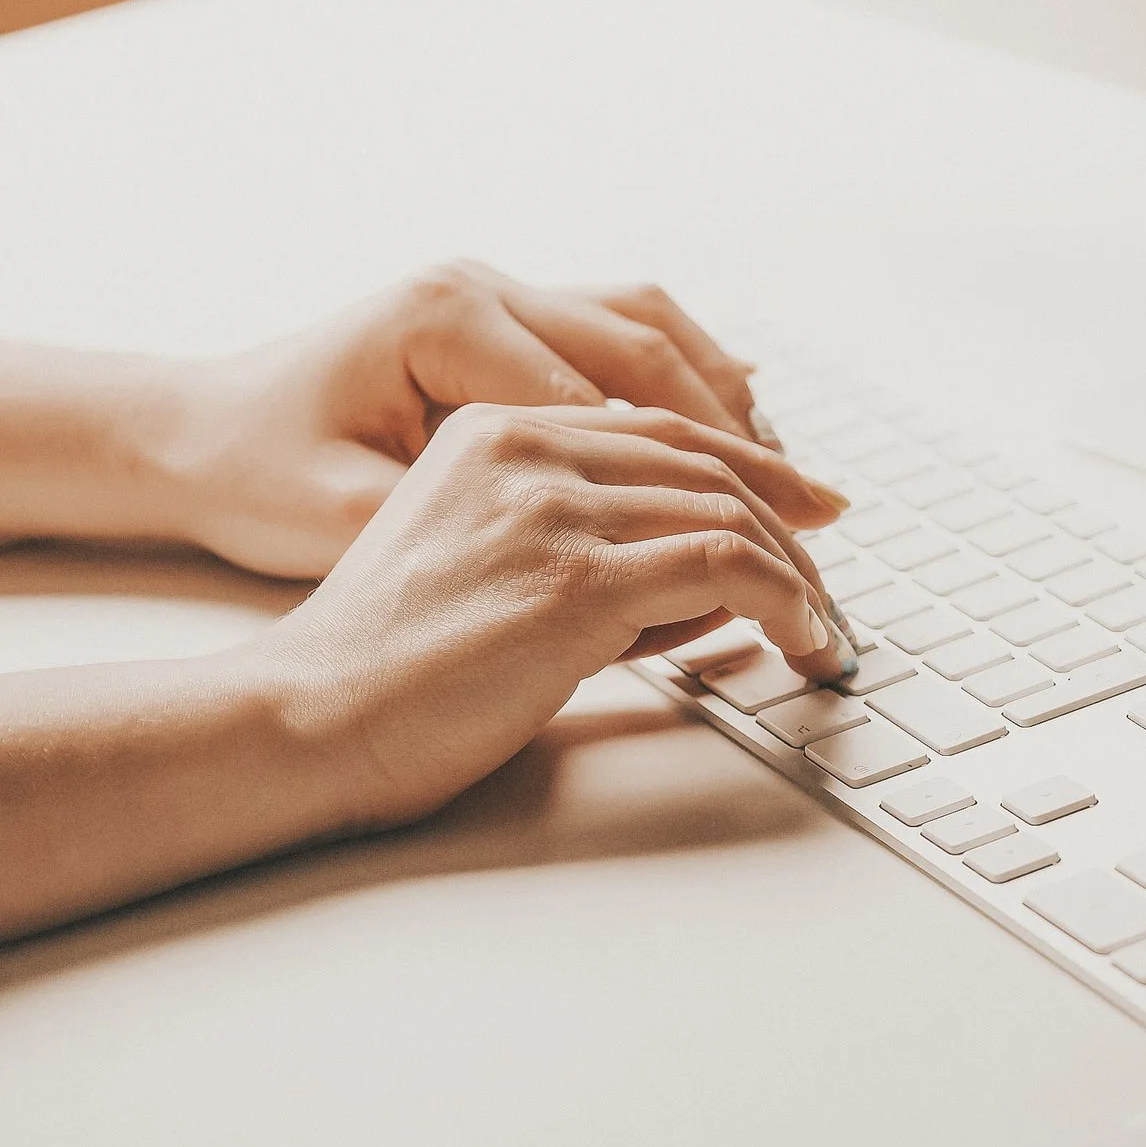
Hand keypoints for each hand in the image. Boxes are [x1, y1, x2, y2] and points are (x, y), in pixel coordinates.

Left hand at [163, 261, 789, 578]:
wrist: (193, 429)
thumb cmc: (256, 477)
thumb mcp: (350, 517)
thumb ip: (481, 528)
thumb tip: (606, 564)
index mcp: (446, 319)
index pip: (607, 400)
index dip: (692, 478)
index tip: (754, 545)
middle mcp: (482, 285)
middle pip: (651, 350)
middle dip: (744, 437)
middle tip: (817, 509)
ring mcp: (499, 288)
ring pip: (654, 324)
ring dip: (730, 397)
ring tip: (790, 472)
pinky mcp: (508, 312)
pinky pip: (628, 326)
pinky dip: (693, 371)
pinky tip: (742, 421)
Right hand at [248, 402, 857, 830]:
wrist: (313, 715)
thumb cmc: (394, 666)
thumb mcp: (491, 566)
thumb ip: (593, 548)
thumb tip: (716, 579)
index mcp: (497, 433)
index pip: (662, 431)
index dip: (753, 466)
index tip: (810, 506)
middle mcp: (527, 451)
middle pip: (705, 463)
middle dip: (789, 522)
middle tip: (831, 580)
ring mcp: (552, 510)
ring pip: (725, 510)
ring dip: (795, 573)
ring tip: (822, 627)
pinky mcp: (575, 579)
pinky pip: (723, 566)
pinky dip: (783, 599)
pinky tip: (801, 636)